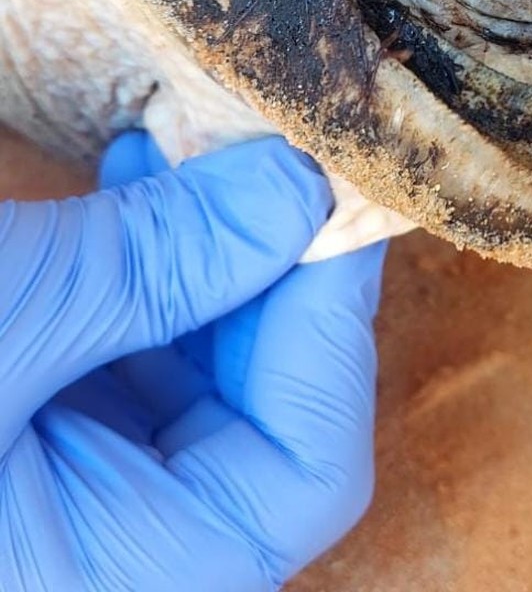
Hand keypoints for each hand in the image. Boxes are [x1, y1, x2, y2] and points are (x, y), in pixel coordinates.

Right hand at [0, 135, 384, 590]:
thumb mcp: (8, 316)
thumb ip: (158, 264)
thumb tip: (301, 192)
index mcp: (108, 577)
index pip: (306, 480)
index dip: (335, 333)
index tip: (336, 205)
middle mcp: (102, 548)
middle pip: (263, 416)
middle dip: (275, 273)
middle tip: (276, 158)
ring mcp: (69, 489)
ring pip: (201, 372)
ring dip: (210, 249)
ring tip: (195, 145)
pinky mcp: (34, 427)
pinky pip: (129, 352)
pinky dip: (144, 263)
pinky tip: (136, 173)